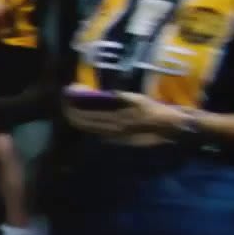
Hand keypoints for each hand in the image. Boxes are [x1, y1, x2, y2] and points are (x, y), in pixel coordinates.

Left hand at [65, 91, 181, 137]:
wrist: (169, 129)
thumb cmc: (155, 111)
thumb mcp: (139, 99)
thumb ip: (122, 97)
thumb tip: (108, 94)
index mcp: (115, 117)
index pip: (87, 113)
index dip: (74, 106)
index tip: (67, 97)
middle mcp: (112, 128)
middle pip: (85, 123)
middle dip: (72, 113)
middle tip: (64, 105)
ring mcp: (114, 136)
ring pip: (90, 129)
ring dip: (79, 121)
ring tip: (70, 113)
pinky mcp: (119, 141)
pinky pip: (99, 134)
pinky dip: (90, 127)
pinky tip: (86, 123)